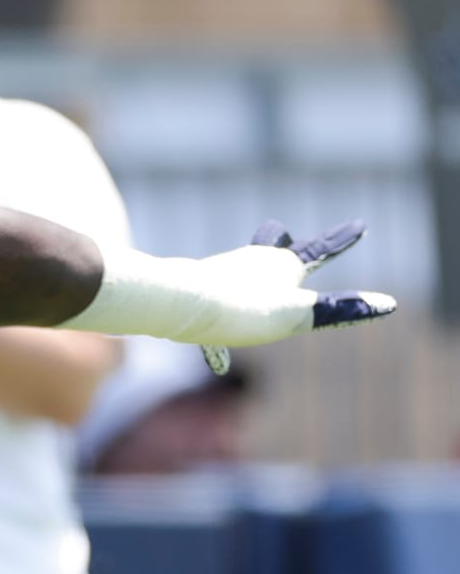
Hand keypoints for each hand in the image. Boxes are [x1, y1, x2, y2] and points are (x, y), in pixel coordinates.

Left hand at [198, 220, 393, 374]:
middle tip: (283, 234)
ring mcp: (223, 269)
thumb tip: (387, 304)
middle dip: (281, 244)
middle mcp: (253, 259)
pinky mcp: (196, 283)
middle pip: (272, 247)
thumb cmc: (246, 310)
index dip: (342, 240)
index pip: (321, 250)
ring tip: (244, 294)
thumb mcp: (299, 314)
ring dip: (246, 276)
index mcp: (284, 263)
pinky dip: (217, 307)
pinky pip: (212, 296)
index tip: (359, 226)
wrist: (184, 304)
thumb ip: (340, 309)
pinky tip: (209, 347)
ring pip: (240, 269)